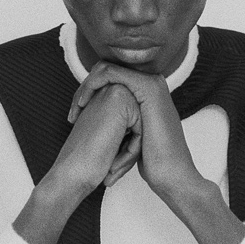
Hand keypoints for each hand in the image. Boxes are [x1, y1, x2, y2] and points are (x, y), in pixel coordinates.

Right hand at [14, 80, 141, 243]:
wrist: (69, 182)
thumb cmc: (85, 170)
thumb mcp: (106, 145)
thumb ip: (117, 129)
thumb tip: (138, 134)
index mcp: (101, 102)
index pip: (133, 124)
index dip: (125, 149)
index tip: (100, 166)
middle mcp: (105, 94)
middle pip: (140, 124)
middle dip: (130, 149)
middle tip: (103, 167)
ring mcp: (111, 95)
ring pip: (142, 126)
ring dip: (129, 152)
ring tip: (106, 168)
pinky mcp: (118, 103)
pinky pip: (141, 129)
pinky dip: (130, 152)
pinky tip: (110, 165)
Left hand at [68, 62, 201, 202]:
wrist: (171, 174)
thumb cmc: (153, 161)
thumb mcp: (132, 136)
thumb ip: (121, 120)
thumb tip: (99, 117)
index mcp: (146, 92)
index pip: (110, 78)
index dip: (89, 92)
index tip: (75, 114)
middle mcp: (149, 82)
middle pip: (106, 70)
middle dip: (85, 88)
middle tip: (73, 112)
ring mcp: (150, 82)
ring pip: (104, 68)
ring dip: (85, 87)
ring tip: (77, 109)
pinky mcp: (146, 87)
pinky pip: (109, 73)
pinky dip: (91, 85)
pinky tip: (82, 104)